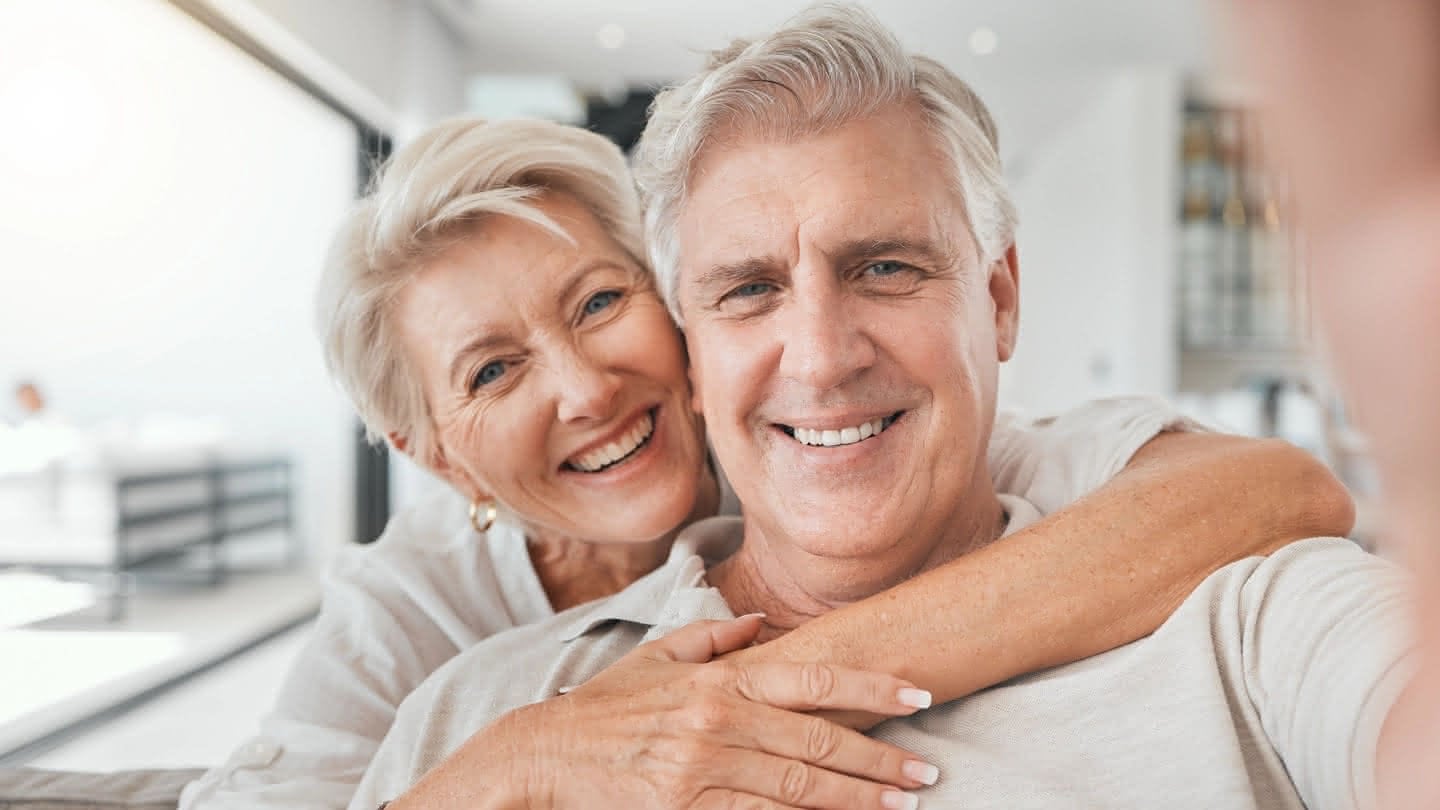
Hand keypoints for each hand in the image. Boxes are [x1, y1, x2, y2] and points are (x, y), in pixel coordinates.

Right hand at [495, 614, 936, 808]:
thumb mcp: (658, 656)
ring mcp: (703, 767)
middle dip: (881, 758)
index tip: (921, 695)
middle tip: (929, 773)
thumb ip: (714, 635)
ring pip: (798, 787)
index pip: (814, 677)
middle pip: (818, 739)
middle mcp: (719, 719)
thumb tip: (764, 623)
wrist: (544, 754)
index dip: (873, 687)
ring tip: (902, 804)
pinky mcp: (685, 808)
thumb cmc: (606, 706)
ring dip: (857, 798)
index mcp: (721, 678)